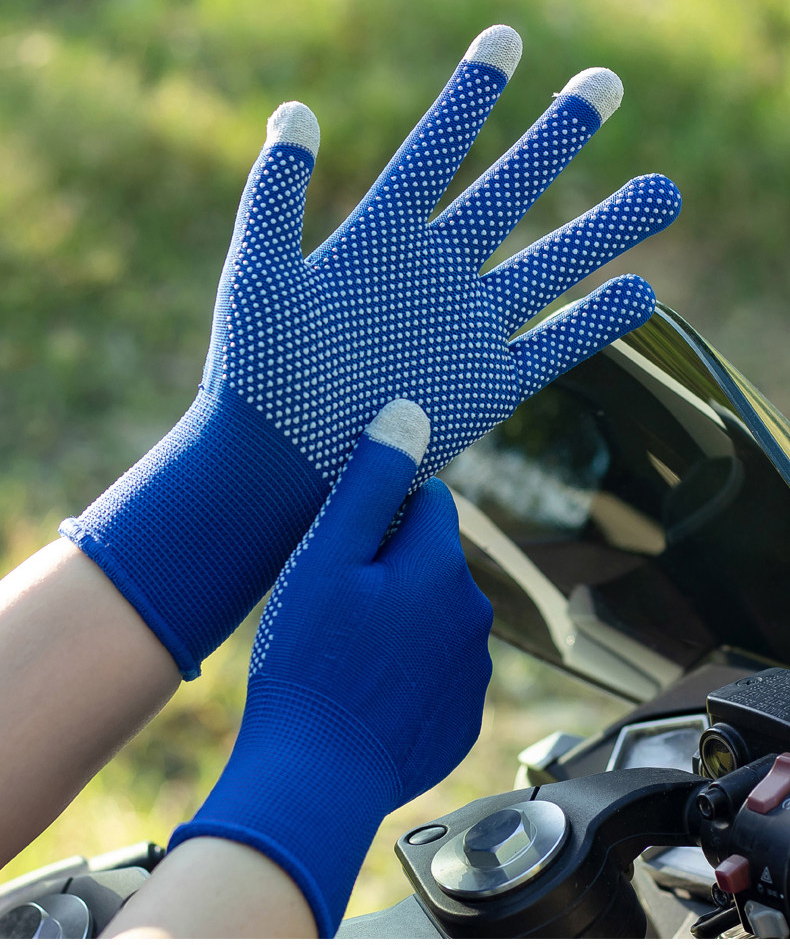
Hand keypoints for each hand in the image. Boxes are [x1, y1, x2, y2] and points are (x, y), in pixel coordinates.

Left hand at [60, 25, 679, 676]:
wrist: (278, 467)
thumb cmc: (256, 371)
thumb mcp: (260, 272)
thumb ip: (276, 193)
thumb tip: (292, 111)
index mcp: (380, 236)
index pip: (437, 147)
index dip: (472, 93)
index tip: (507, 37)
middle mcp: (434, 272)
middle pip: (511, 188)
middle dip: (560, 135)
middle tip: (608, 83)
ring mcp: (465, 327)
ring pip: (552, 263)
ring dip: (607, 226)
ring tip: (664, 190)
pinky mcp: (486, 386)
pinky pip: (555, 348)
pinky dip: (598, 323)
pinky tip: (644, 291)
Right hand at [169, 400, 493, 937]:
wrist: (314, 778)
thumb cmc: (308, 661)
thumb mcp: (326, 555)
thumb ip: (372, 481)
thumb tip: (410, 415)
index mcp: (441, 565)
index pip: (429, 501)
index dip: (383, 513)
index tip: (345, 544)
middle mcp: (473, 614)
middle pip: (432, 560)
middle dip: (393, 567)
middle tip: (335, 603)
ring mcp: (473, 672)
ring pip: (436, 616)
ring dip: (401, 619)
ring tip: (345, 653)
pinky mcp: (462, 719)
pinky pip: (437, 672)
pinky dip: (407, 672)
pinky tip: (364, 690)